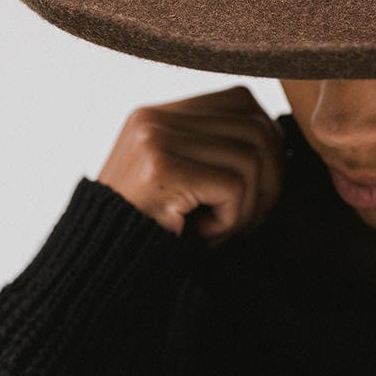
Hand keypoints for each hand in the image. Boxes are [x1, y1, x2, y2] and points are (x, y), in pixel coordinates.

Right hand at [96, 84, 284, 247]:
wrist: (96, 273)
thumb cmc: (151, 234)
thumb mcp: (185, 181)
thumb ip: (218, 150)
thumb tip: (278, 136)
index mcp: (159, 114)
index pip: (242, 102)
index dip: (265, 145)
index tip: (256, 188)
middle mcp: (154, 118)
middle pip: (254, 128)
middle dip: (268, 179)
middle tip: (247, 219)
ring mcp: (155, 139)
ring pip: (251, 158)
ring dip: (249, 206)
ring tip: (222, 231)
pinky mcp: (160, 170)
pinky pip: (234, 186)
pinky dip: (232, 220)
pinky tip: (204, 236)